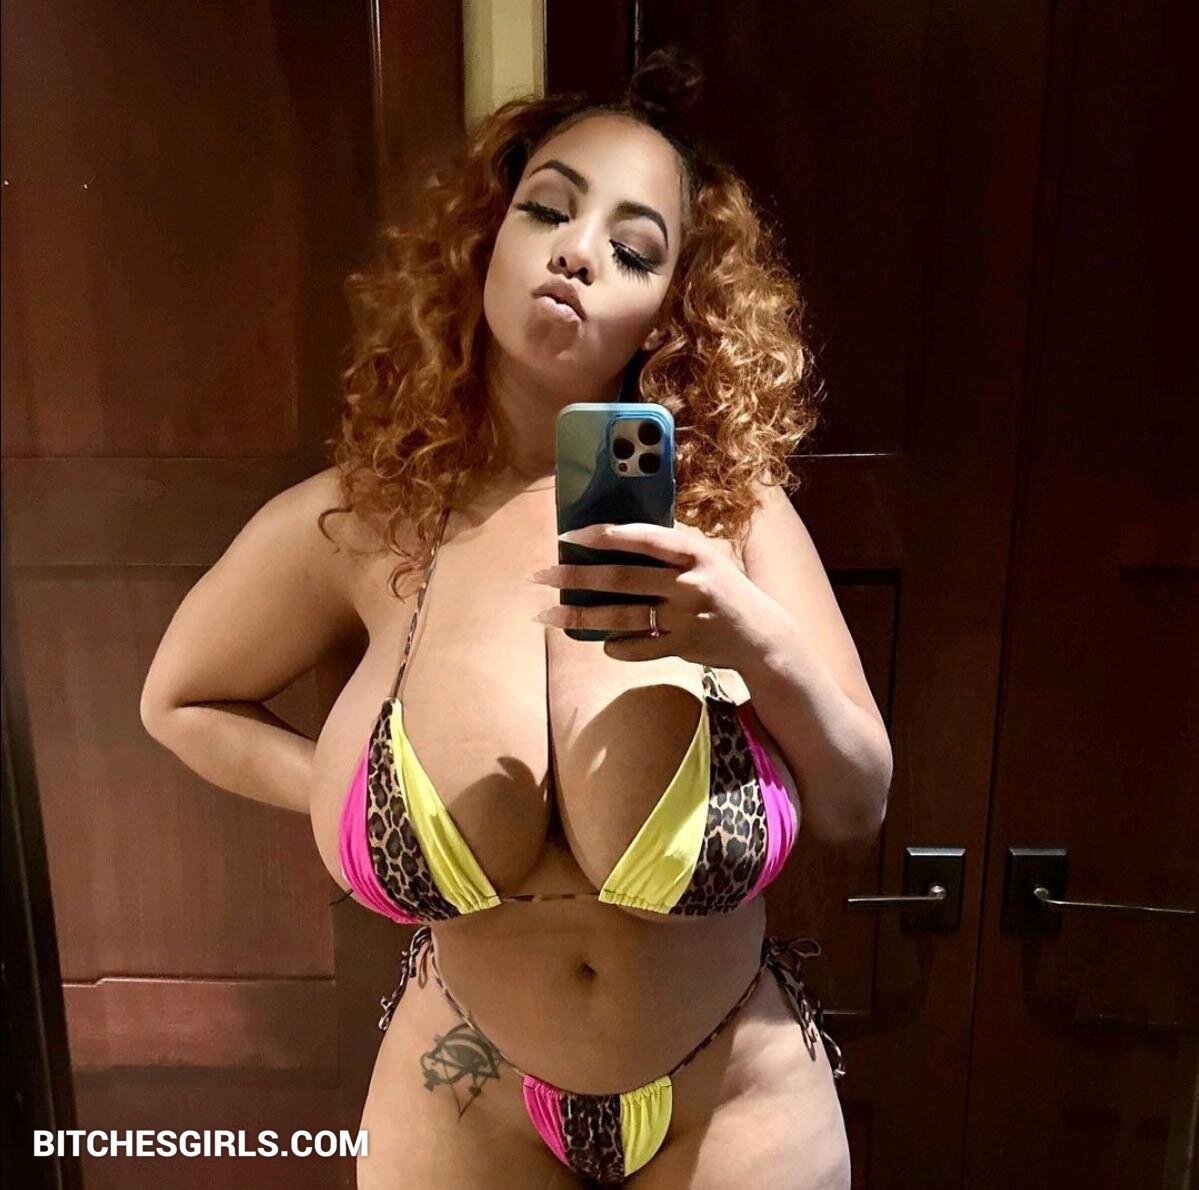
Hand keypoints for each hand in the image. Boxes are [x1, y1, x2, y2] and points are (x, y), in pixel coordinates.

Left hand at [531, 521, 773, 667]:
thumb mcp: (707, 558)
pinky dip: (619, 647)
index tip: (567, 535)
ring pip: (623, 616)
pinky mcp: (683, 647)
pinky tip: (604, 645)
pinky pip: (640, 648)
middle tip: (541, 576)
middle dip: (576, 576)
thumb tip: (615, 538)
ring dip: (582, 616)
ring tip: (548, 616)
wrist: (762, 636)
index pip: (641, 537)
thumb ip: (670, 550)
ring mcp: (685, 617)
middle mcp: (688, 582)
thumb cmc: (726, 590)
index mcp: (693, 552)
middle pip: (622, 578)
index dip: (602, 535)